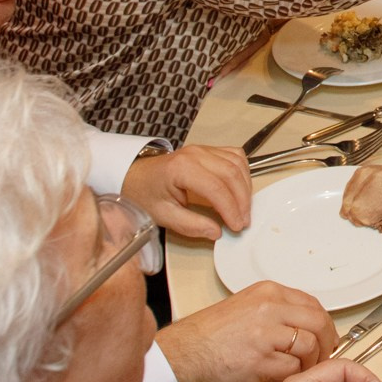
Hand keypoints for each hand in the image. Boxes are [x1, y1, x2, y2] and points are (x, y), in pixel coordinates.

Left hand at [125, 143, 253, 237]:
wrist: (136, 175)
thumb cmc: (146, 192)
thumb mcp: (163, 215)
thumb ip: (190, 225)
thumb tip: (216, 232)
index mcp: (181, 169)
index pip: (216, 188)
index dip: (230, 209)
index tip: (236, 226)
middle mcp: (195, 154)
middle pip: (231, 174)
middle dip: (242, 201)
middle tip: (243, 221)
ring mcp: (204, 149)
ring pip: (238, 164)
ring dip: (246, 188)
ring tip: (243, 209)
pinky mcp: (209, 150)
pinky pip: (235, 156)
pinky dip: (243, 173)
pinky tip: (241, 189)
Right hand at [156, 280, 333, 381]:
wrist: (185, 351)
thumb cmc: (209, 333)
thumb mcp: (246, 305)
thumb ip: (275, 309)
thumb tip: (302, 322)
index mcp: (268, 292)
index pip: (312, 303)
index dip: (324, 322)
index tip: (327, 333)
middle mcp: (270, 308)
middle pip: (318, 322)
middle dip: (327, 341)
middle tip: (325, 352)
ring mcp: (266, 334)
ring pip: (309, 345)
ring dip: (312, 361)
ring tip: (305, 367)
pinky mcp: (261, 360)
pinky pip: (292, 368)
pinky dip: (294, 374)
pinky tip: (287, 375)